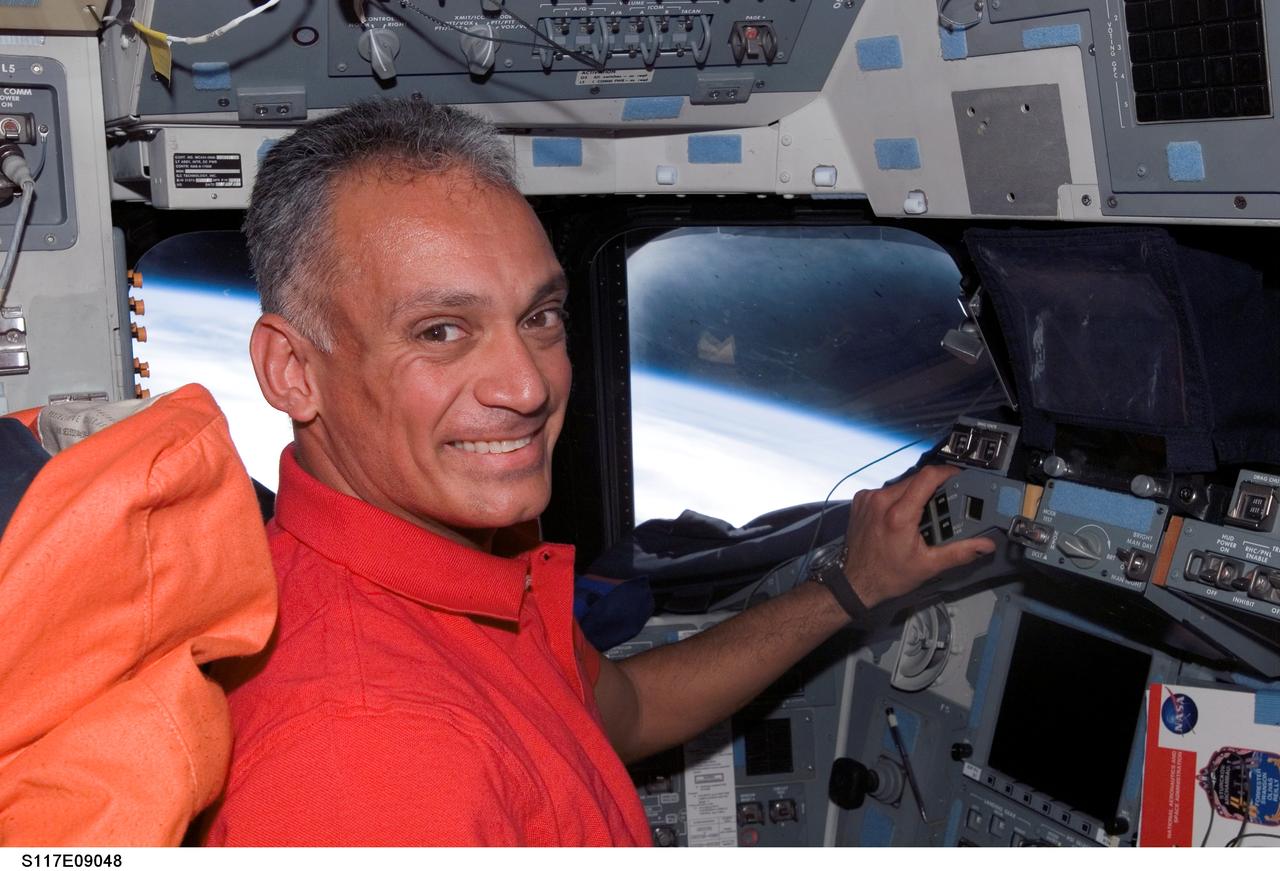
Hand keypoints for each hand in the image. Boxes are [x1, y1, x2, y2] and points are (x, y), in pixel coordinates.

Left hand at [841, 465, 994, 608]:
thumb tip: (983, 545)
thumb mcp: (928, 566)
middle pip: (916, 479)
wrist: (855, 582)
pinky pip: (888, 490)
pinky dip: (899, 498)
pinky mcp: (862, 500)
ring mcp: (868, 499)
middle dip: (933, 489)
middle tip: (943, 506)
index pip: (927, 477)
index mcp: (898, 515)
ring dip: (916, 494)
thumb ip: (959, 552)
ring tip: (922, 515)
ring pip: (902, 483)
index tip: (958, 476)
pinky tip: (903, 515)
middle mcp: (880, 501)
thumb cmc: (886, 575)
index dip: (947, 472)